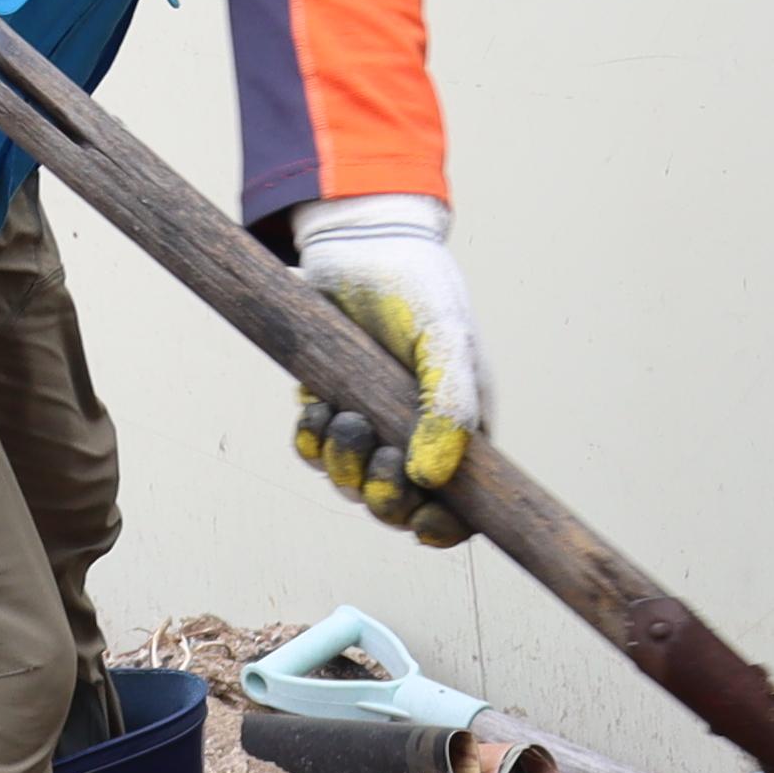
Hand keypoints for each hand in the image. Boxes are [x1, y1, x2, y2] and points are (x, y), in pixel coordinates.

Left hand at [288, 195, 483, 545]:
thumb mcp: (447, 340)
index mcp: (461, 428)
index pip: (461, 506)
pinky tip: (317, 404)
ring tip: (341, 414)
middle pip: (398, 505)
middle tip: (374, 453)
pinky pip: (314, 451)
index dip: (443, 528)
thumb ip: (451, 406)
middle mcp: (417, 435)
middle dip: (381, 493)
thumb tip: (432, 479)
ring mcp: (372, 423)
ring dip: (342, 462)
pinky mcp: (330, 405)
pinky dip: (312, 439)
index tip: (420, 524)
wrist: (359, 244)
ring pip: (351, 483)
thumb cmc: (419, 288)